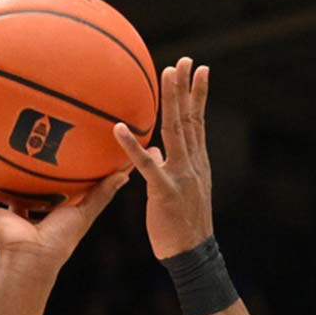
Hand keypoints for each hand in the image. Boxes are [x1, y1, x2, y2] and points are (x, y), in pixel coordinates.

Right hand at [0, 157, 129, 267]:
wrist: (34, 259)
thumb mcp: (84, 210)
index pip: (29, 185)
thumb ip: (103, 191)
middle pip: (1, 182)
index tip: (32, 146)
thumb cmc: (60, 241)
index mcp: (31, 208)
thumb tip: (125, 172)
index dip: (30, 168)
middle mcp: (9, 208)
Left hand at [114, 57, 214, 258]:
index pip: (197, 122)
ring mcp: (181, 175)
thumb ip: (166, 167)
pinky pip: (146, 164)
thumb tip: (153, 150)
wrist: (192, 254)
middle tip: (185, 60)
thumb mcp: (175, 191)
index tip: (197, 70)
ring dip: (171, 101)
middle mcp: (192, 163)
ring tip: (166, 75)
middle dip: (187, 88)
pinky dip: (132, 145)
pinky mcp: (165, 190)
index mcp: (195, 162)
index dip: (197, 95)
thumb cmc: (181, 224)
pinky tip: (118, 128)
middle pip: (189, 119)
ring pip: (176, 131)